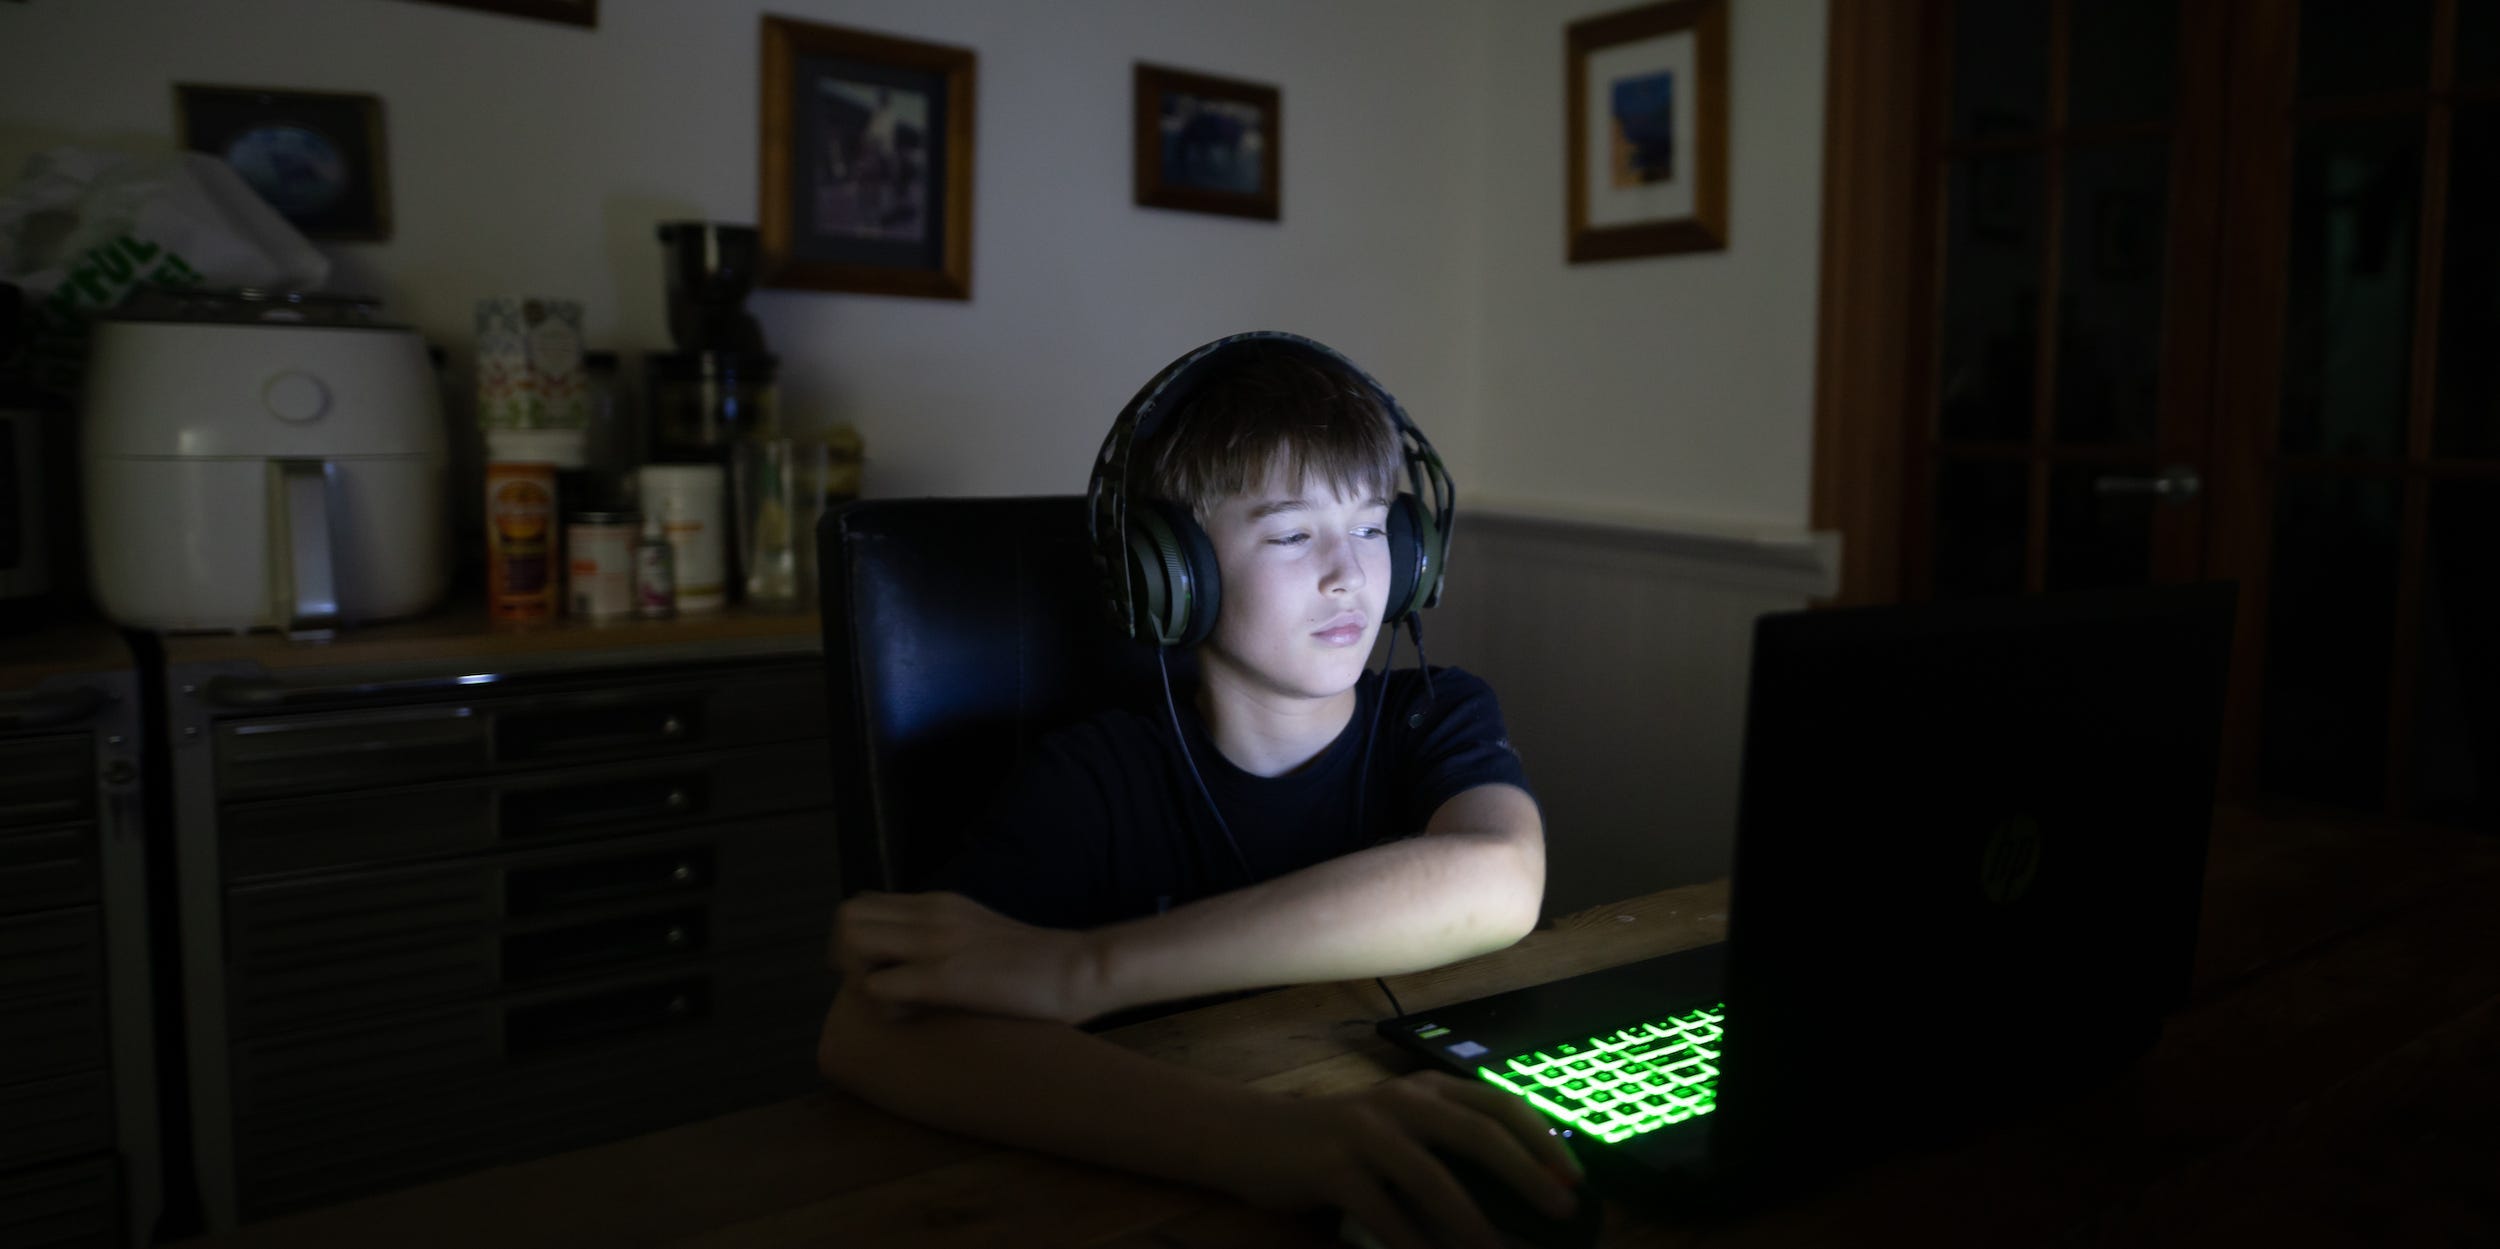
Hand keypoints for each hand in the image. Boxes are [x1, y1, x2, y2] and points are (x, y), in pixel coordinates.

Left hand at [828, 890, 1108, 1024]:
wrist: (1080, 969)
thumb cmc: (1038, 967)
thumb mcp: (982, 937)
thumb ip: (948, 940)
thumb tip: (920, 965)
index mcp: (939, 903)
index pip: (864, 904)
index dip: (857, 942)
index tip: (879, 972)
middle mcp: (931, 913)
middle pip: (846, 916)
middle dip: (845, 958)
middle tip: (873, 989)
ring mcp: (936, 941)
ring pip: (851, 942)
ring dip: (857, 977)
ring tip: (889, 1003)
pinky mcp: (945, 976)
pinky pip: (878, 986)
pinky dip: (881, 1006)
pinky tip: (910, 1019)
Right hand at [1225, 1070, 1584, 1248]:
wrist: (1252, 1136)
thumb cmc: (1335, 1141)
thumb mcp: (1394, 1129)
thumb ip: (1442, 1145)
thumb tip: (1516, 1194)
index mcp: (1425, 1089)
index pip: (1500, 1104)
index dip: (1543, 1140)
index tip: (1575, 1178)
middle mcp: (1401, 1102)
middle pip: (1479, 1134)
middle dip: (1528, 1174)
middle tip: (1561, 1211)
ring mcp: (1366, 1133)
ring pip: (1435, 1182)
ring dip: (1475, 1227)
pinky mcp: (1335, 1169)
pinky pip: (1387, 1217)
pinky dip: (1415, 1247)